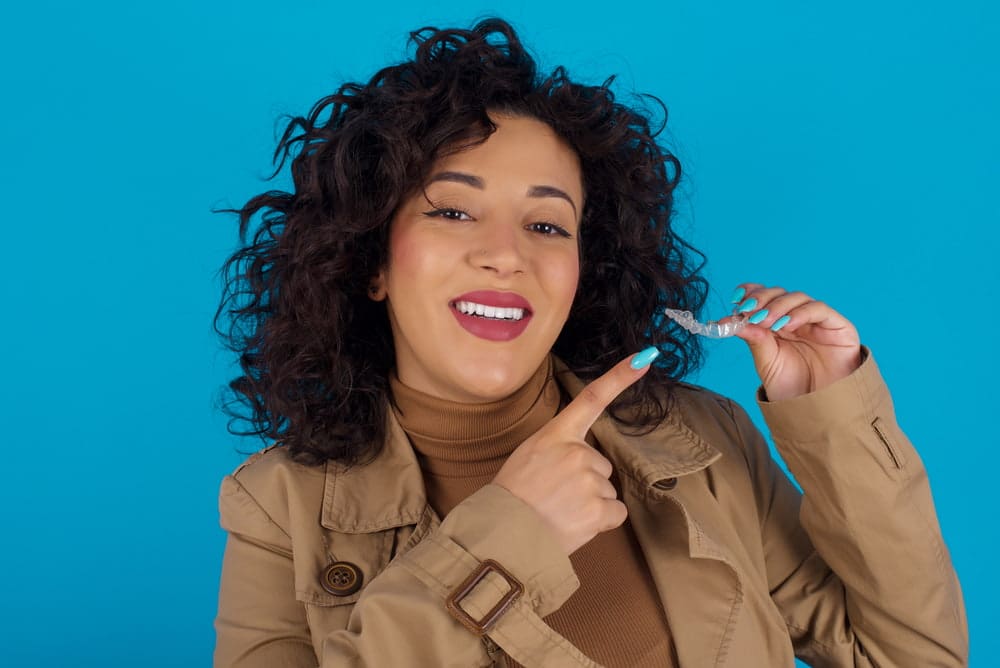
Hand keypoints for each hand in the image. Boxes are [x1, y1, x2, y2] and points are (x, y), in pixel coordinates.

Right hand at [492, 350, 655, 554]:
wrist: (504, 533)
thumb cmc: (511, 498)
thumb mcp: (529, 457)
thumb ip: (557, 452)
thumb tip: (583, 464)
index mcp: (556, 435)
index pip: (592, 398)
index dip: (620, 377)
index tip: (644, 358)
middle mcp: (577, 452)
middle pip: (601, 466)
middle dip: (585, 484)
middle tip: (556, 498)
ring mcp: (589, 480)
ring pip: (606, 492)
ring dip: (590, 505)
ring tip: (560, 512)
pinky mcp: (599, 508)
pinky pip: (615, 513)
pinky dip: (601, 522)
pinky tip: (576, 524)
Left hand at [731, 284, 861, 400]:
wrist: (815, 408)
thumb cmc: (791, 386)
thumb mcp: (766, 361)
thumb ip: (753, 338)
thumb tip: (728, 321)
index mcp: (776, 323)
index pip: (763, 296)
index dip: (751, 292)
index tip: (736, 300)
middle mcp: (795, 317)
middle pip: (778, 293)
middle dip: (762, 299)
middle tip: (749, 311)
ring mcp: (816, 320)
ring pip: (797, 297)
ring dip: (778, 306)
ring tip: (766, 322)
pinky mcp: (837, 325)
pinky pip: (819, 309)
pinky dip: (800, 313)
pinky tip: (787, 325)